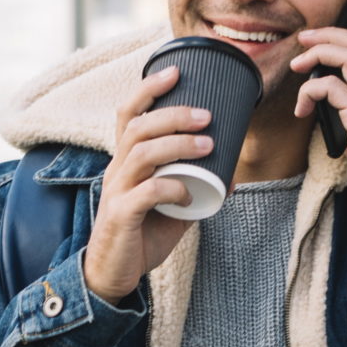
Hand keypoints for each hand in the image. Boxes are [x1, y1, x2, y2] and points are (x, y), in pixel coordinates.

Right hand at [81, 65, 208, 303]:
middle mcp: (117, 170)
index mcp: (126, 161)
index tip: (175, 71)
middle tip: (206, 115)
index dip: (148, 89)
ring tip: (208, 144)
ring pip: (141, 154)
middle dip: (172, 115)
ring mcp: (116, 192)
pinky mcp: (121, 216)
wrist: (114, 275)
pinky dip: (171, 189)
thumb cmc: (142, 235)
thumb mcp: (174, 208)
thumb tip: (233, 173)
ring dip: (177, 144)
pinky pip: (145, 193)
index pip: (129, 114)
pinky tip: (189, 194)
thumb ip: (197, 188)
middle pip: (137, 128)